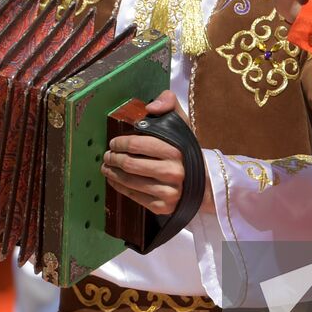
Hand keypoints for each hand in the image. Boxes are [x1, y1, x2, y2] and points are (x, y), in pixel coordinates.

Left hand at [102, 91, 209, 215]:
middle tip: (108, 155)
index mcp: (177, 150)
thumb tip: (150, 108)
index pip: (139, 145)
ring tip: (106, 167)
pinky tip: (114, 180)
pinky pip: (134, 196)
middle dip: (114, 159)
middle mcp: (174, 172)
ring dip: (112, 173)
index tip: (114, 143)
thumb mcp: (183, 124)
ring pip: (129, 181)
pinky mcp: (163, 206)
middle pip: (131, 165)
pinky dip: (120, 187)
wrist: (204, 184)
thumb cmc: (186, 151)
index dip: (121, 143)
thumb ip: (169, 104)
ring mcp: (168, 192)